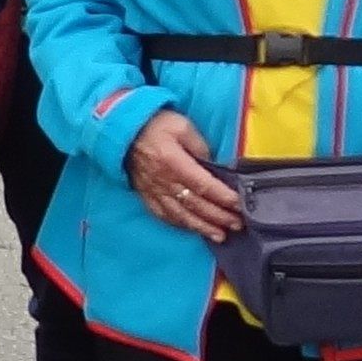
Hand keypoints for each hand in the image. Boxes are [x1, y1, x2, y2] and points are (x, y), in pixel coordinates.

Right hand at [125, 111, 243, 241]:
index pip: (203, 185)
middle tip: (237, 224)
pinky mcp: (146, 195)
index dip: (223, 197)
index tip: (239, 205)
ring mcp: (153, 191)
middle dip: (218, 217)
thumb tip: (213, 165)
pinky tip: (191, 229)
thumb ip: (200, 146)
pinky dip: (179, 225)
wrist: (122, 130)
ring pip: (180, 215)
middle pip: (195, 205)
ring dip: (202, 227)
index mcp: (173, 162)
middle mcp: (163, 181)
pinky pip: (163, 215)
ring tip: (219, 236)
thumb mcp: (182, 126)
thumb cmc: (155, 124)